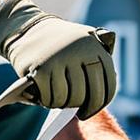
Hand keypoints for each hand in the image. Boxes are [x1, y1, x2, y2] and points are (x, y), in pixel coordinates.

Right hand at [0, 0, 115, 117]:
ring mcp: (59, 61)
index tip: (92, 109)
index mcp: (95, 46)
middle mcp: (79, 52)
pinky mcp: (41, 70)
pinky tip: (47, 98)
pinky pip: (51, 97)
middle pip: (89, 95)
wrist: (26, 28)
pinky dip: (49, 101)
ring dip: (64, 104)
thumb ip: (102, 51)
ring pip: (70, 98)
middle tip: (78, 112)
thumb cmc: (60, 40)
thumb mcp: (85, 37)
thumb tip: (113, 77)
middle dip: (84, 107)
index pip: (108, 84)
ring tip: (61, 101)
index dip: (102, 102)